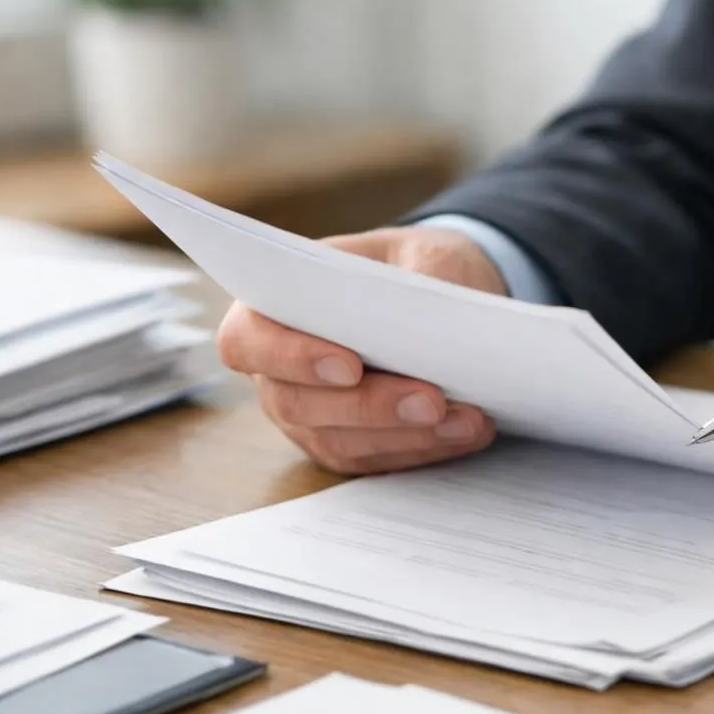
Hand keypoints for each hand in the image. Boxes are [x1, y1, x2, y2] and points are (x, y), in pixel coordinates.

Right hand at [217, 226, 505, 474]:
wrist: (442, 295)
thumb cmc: (415, 266)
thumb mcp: (423, 254)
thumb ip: (416, 285)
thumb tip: (428, 329)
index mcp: (271, 307)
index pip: (245, 341)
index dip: (291, 358)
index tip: (350, 366)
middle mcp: (277, 370)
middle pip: (296, 404)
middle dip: (369, 407)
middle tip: (431, 400)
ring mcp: (309, 414)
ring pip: (339, 441)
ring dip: (406, 436)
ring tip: (466, 419)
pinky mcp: (349, 445)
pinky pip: (377, 459)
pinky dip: (426, 448)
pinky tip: (468, 431)